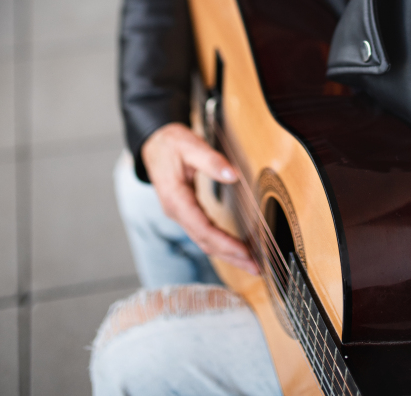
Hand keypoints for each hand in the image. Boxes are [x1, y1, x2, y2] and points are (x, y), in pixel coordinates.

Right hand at [141, 122, 257, 273]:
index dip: (224, 243)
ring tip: (251, 263)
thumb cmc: (171, 143)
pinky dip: (220, 242)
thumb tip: (233, 175)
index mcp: (176, 198)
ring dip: (227, 254)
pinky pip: (204, 232)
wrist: (154, 142)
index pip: (202, 228)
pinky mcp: (186, 212)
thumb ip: (211, 160)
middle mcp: (176, 211)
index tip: (245, 251)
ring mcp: (180, 214)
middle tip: (256, 267)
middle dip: (231, 256)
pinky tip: (235, 247)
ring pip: (204, 241)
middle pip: (205, 242)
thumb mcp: (190, 145)